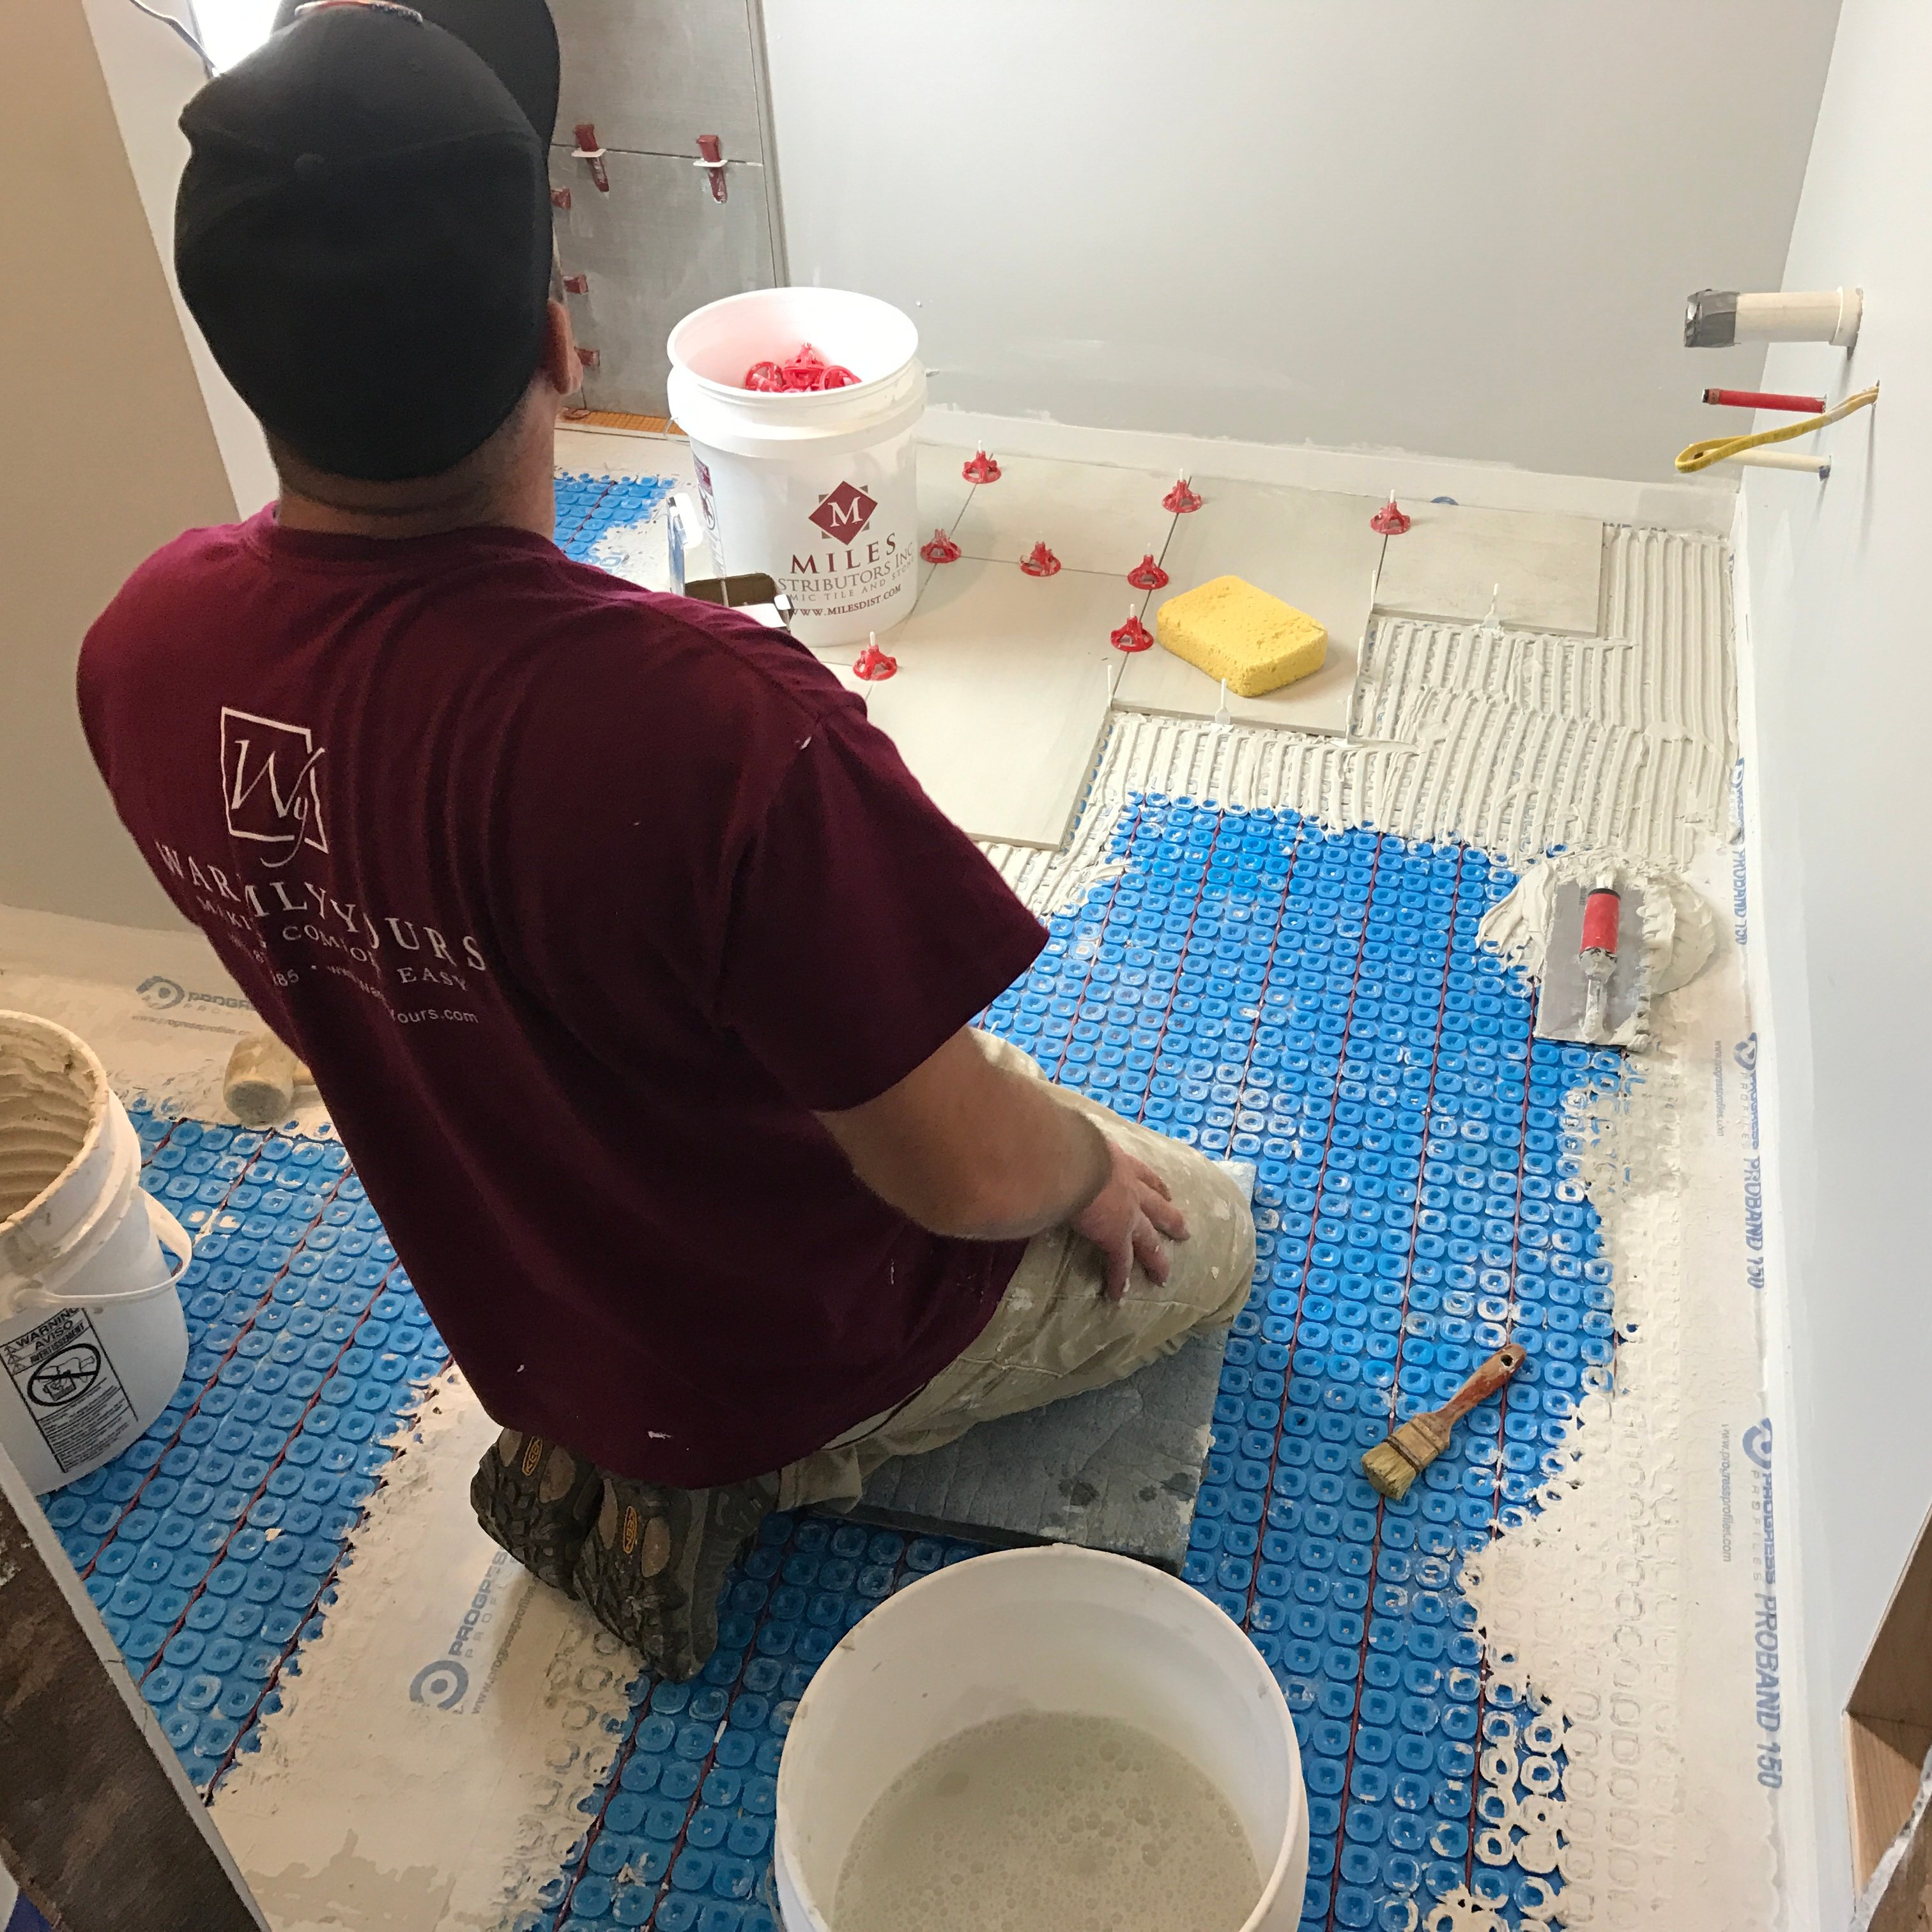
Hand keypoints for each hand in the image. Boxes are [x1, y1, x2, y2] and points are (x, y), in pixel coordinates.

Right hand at [1069, 1139, 1189, 1301]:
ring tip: (1163, 1275)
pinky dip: (1118, 1280)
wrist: (1070, 1159)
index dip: (1155, 1184)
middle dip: (1171, 1219)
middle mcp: (1129, 1187)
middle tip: (1184, 1231)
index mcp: (1117, 1161)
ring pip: (1148, 1240)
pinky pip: (1119, 1262)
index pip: (1142, 1173)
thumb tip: (1048, 1146)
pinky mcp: (1115, 1236)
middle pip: (1157, 1207)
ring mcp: (1127, 1214)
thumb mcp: (1075, 1140)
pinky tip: (1116, 1296)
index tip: (1166, 1192)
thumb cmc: (1066, 1143)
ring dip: (1156, 1258)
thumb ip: (1069, 1148)